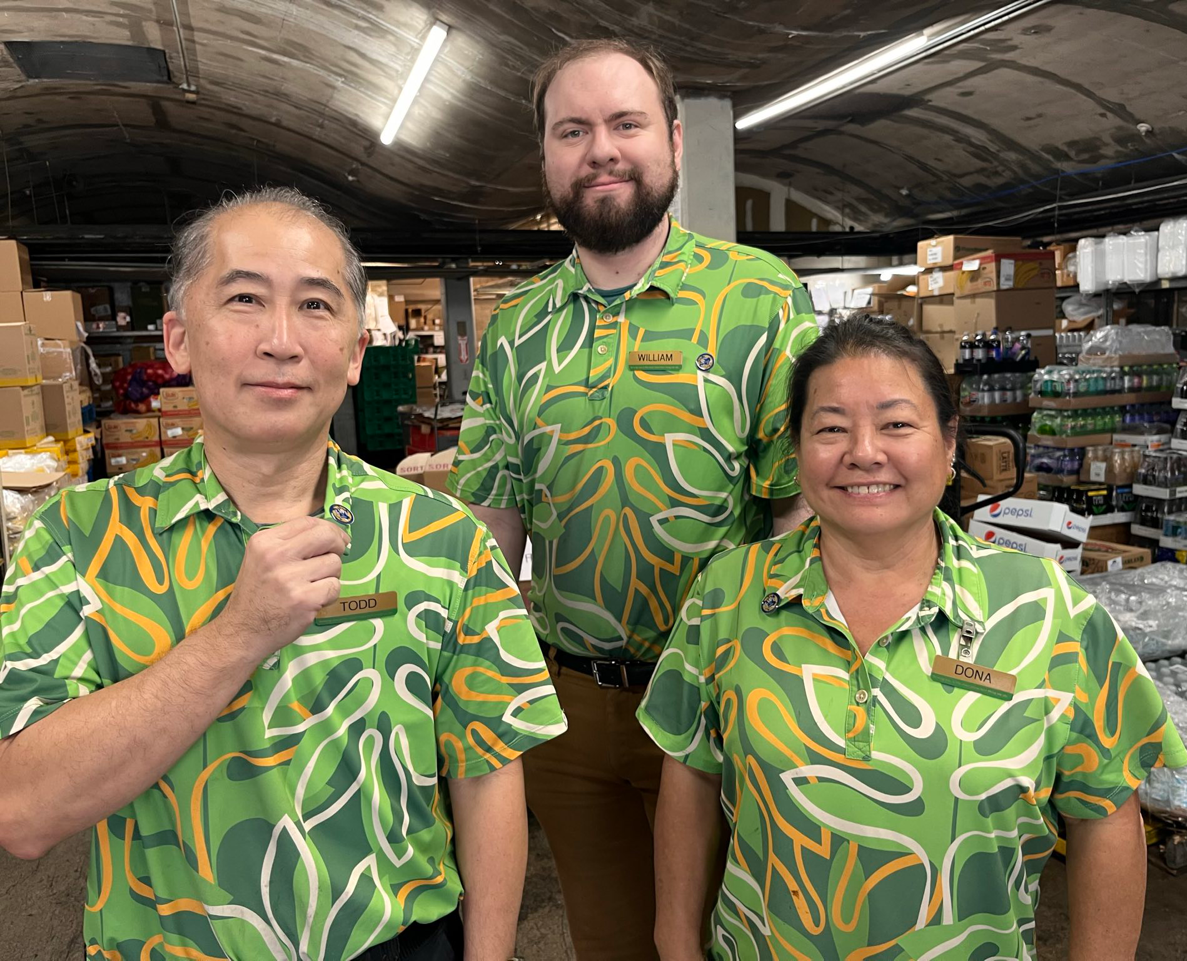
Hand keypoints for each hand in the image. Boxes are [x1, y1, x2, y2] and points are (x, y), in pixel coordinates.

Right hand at [216, 516, 348, 661]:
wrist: (242, 630)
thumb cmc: (257, 594)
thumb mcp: (261, 558)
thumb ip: (290, 543)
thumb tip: (331, 533)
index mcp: (265, 541)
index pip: (308, 522)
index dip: (329, 528)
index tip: (337, 538)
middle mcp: (276, 556)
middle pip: (326, 536)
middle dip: (338, 545)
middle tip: (334, 557)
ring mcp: (290, 578)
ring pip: (334, 563)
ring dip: (331, 575)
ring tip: (313, 586)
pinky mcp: (304, 599)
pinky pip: (335, 587)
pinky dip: (329, 594)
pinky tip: (313, 600)